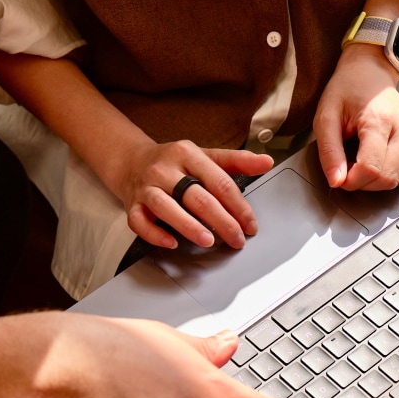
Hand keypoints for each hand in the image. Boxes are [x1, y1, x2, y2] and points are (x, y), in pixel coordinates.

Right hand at [111, 140, 273, 250]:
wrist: (132, 162)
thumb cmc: (174, 163)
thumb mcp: (205, 156)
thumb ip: (236, 161)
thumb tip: (266, 161)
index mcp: (187, 154)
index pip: (219, 182)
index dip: (238, 206)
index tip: (250, 224)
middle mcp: (166, 170)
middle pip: (197, 197)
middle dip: (221, 221)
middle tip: (237, 239)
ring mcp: (147, 187)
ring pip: (167, 207)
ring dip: (189, 226)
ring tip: (208, 240)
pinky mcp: (133, 204)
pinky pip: (139, 222)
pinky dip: (155, 234)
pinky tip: (171, 243)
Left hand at [313, 42, 398, 191]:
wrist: (369, 72)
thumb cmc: (346, 93)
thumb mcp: (326, 118)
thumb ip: (329, 152)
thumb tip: (337, 182)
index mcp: (379, 120)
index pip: (370, 168)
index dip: (352, 181)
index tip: (341, 176)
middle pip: (388, 178)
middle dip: (366, 183)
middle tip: (352, 168)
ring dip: (383, 182)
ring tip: (368, 164)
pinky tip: (384, 162)